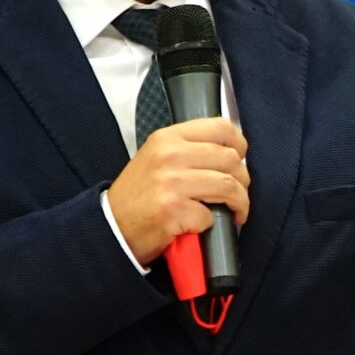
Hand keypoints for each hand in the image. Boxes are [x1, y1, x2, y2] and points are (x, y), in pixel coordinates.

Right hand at [105, 118, 251, 264]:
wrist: (112, 225)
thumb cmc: (139, 195)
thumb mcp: (157, 157)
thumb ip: (189, 149)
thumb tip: (230, 152)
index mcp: (168, 138)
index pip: (220, 128)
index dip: (239, 145)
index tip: (240, 159)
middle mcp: (170, 156)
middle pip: (231, 160)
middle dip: (242, 181)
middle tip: (237, 194)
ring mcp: (171, 183)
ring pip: (229, 187)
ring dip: (239, 204)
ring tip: (234, 211)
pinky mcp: (173, 210)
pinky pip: (211, 215)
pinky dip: (212, 224)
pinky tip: (203, 226)